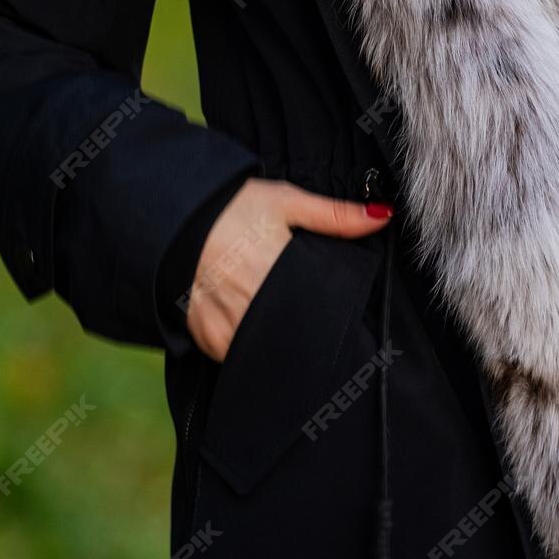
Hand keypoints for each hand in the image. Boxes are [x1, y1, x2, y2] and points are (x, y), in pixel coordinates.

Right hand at [183, 177, 393, 361]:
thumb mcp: (286, 202)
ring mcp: (226, 326)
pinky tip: (253, 332)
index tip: (340, 323)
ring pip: (264, 351)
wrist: (175, 216)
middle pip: (293, 335)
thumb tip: (383, 217)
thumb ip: (335, 215)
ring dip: (276, 343)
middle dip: (306, 334)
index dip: (330, 320)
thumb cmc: (234, 207)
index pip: (316, 312)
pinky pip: (234, 356)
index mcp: (276, 271)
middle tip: (313, 326)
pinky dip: (245, 349)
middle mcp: (251, 304)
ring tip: (285, 329)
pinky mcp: (206, 337)